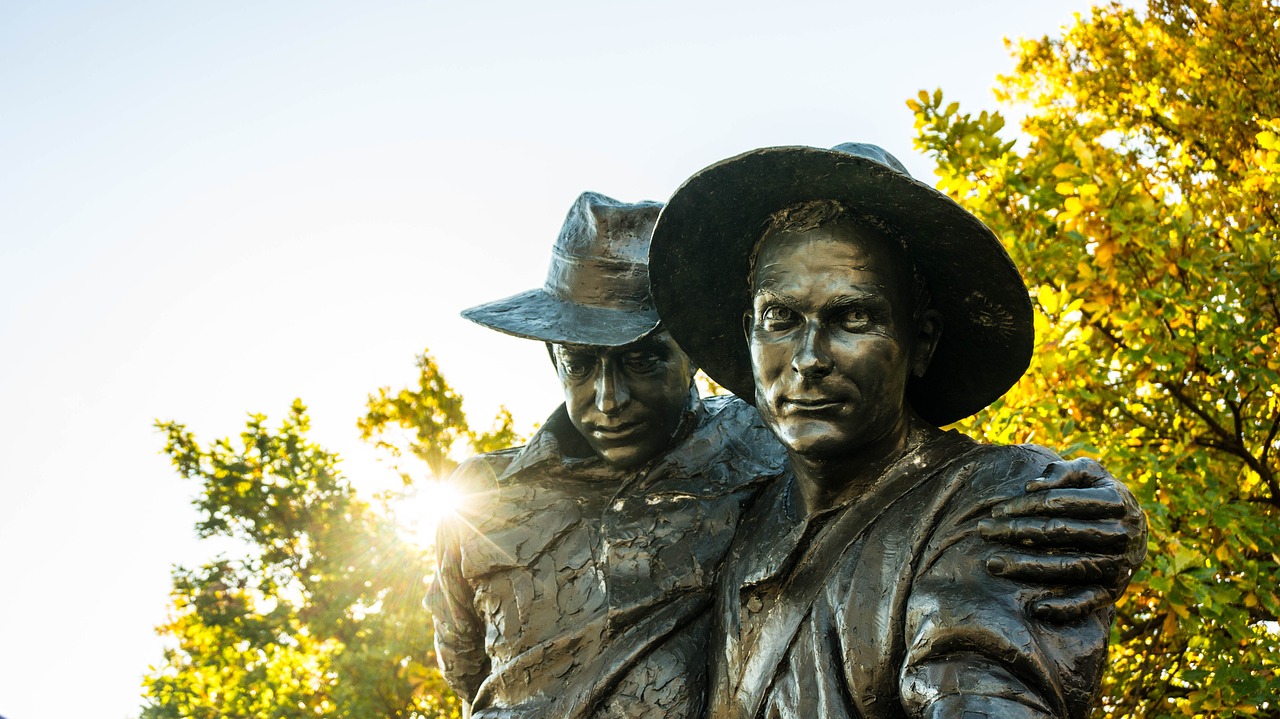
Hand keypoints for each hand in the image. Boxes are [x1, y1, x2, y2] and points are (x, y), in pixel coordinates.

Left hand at [979, 457, 1147, 622]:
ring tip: (992, 563)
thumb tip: (1033, 486)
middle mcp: (1121, 535)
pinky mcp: (1114, 592)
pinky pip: (1087, 603)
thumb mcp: (1090, 473)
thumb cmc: (1100, 495)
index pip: (1060, 502)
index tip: (996, 510)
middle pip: (1058, 533)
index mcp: (1116, 501)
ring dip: (1025, 567)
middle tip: (983, 531)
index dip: (1025, 505)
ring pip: (1065, 566)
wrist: (1134, 530)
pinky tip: (1036, 609)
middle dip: (1016, 531)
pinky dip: (1064, 608)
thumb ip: (1064, 472)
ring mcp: (1119, 566)